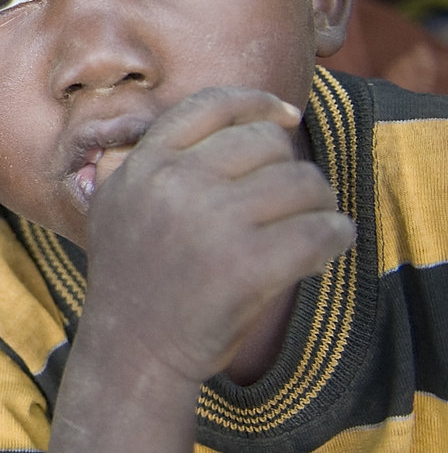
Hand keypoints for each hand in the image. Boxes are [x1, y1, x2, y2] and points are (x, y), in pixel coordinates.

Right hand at [82, 87, 353, 386]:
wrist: (132, 348)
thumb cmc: (135, 278)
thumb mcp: (118, 204)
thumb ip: (154, 161)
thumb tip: (235, 123)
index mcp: (145, 164)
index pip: (212, 105)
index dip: (259, 105)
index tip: (287, 116)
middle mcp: (175, 183)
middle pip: (268, 142)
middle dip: (290, 170)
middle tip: (293, 202)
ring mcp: (212, 221)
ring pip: (304, 182)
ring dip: (318, 205)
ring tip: (307, 229)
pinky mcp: (248, 265)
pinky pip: (323, 231)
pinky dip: (334, 238)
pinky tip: (322, 250)